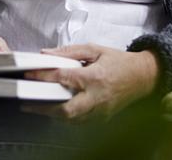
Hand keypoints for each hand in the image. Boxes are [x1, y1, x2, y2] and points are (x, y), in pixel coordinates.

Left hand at [22, 44, 159, 120]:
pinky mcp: (101, 118)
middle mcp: (97, 97)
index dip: (43, 76)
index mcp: (95, 77)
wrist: (142, 76)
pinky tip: (57, 109)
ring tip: (37, 106)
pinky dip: (65, 117)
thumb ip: (69, 51)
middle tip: (28, 102)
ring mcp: (100, 110)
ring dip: (52, 113)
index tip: (29, 74)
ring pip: (71, 119)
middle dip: (44, 107)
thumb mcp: (95, 49)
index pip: (63, 78)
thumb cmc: (120, 62)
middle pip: (66, 109)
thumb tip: (47, 53)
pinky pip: (79, 122)